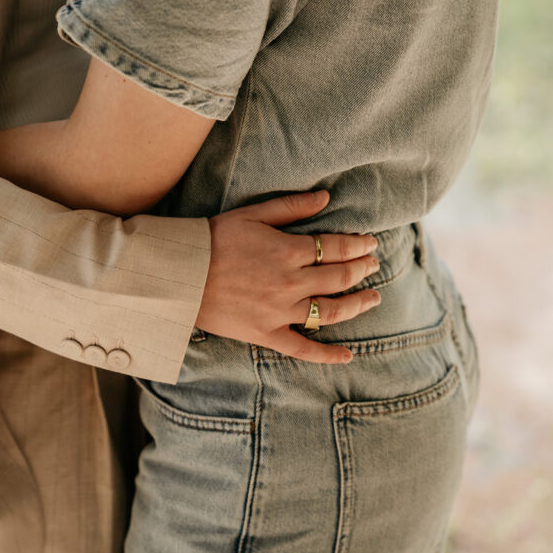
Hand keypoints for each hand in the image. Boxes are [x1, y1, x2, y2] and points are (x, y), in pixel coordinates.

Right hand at [195, 191, 380, 363]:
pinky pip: (303, 348)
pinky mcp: (266, 334)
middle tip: (373, 265)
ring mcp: (280, 311)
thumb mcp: (252, 214)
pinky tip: (347, 355)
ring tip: (374, 298)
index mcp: (289, 251)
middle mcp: (291, 283)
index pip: (337, 248)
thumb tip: (326, 197)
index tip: (369, 243)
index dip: (358, 245)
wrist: (179, 274)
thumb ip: (291, 206)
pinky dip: (327, 355)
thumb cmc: (213, 239)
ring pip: (332, 311)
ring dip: (358, 304)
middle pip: (339, 277)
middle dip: (362, 270)